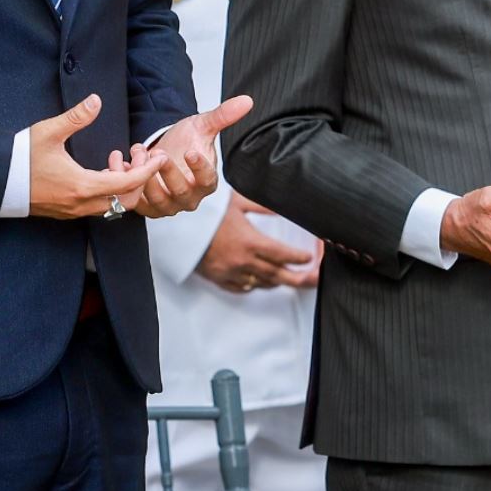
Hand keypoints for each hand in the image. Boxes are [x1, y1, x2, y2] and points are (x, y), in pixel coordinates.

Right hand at [28, 95, 165, 219]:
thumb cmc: (21, 158)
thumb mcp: (49, 132)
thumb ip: (75, 117)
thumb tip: (96, 101)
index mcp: (82, 186)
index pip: (127, 183)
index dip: (148, 170)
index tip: (161, 158)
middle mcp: (82, 204)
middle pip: (126, 199)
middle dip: (138, 178)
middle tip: (137, 156)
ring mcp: (74, 210)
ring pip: (112, 205)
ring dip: (122, 185)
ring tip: (117, 160)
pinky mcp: (66, 212)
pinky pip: (98, 206)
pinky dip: (108, 190)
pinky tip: (101, 170)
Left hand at [121, 95, 251, 218]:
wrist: (162, 150)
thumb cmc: (185, 141)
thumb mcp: (202, 126)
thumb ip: (222, 116)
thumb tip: (247, 101)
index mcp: (206, 182)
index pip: (207, 179)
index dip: (200, 167)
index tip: (191, 151)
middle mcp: (189, 198)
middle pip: (180, 192)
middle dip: (168, 173)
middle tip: (159, 152)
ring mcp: (168, 205)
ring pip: (156, 201)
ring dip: (144, 177)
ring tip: (139, 153)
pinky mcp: (147, 207)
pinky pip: (136, 202)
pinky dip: (125, 183)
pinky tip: (121, 162)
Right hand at [197, 192, 320, 292]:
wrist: (176, 226)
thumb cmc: (205, 211)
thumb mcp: (236, 202)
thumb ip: (262, 206)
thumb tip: (284, 208)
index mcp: (250, 242)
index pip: (283, 255)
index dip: (300, 258)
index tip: (310, 258)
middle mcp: (243, 261)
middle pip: (279, 275)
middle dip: (301, 278)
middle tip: (314, 279)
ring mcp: (231, 272)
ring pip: (262, 283)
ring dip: (278, 281)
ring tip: (290, 278)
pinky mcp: (218, 278)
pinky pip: (242, 288)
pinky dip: (254, 285)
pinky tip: (260, 281)